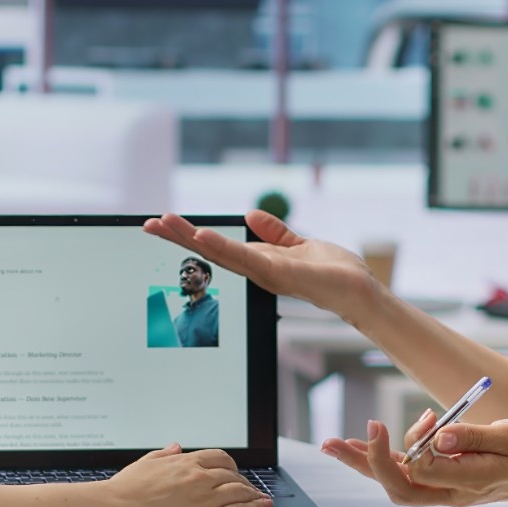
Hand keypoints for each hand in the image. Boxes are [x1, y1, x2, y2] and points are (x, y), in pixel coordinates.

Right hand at [101, 444, 272, 506]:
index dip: (231, 466)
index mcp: (186, 462)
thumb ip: (165, 455)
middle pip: (233, 476)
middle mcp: (199, 477)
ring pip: (241, 492)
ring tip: (262, 499)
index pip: (220, 459)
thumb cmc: (124, 491)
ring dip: (254, 494)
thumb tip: (176, 447)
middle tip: (250, 489)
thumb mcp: (145, 463)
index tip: (235, 472)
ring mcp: (205, 499)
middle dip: (244, 482)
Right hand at [144, 211, 383, 317]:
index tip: (164, 222)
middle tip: (148, 224)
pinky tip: (203, 236)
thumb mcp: (300, 245)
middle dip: (177, 239)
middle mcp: (256, 271)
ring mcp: (265, 274)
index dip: (189, 235)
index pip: (217, 246)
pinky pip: (245, 258)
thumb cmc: (334, 274)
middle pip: (209, 252)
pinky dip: (222, 247)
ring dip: (190, 239)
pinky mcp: (279, 273)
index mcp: (258, 262)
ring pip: (219, 254)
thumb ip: (275, 233)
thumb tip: (249, 215)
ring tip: (165, 224)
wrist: (360, 291)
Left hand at [321, 412, 507, 506]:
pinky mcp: (439, 480)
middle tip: (341, 441)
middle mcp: (451, 492)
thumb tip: (438, 437)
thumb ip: (474, 437)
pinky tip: (360, 443)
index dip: (415, 443)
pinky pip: (403, 475)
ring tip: (336, 444)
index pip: (426, 471)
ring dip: (365, 463)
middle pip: (400, 488)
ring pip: (396, 484)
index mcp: (471, 481)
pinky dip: (381, 460)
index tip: (430, 418)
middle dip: (368, 464)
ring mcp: (443, 490)